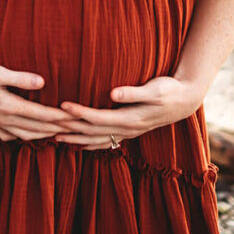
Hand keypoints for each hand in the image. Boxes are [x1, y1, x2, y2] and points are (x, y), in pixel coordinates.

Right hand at [0, 57, 75, 142]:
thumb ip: (18, 78)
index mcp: (7, 105)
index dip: (60, 117)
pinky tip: (28, 136)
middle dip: (58, 129)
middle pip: (36, 128)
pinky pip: (10, 136)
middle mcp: (3, 117)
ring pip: (25, 134)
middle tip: (77, 129)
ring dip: (43, 136)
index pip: (40, 115)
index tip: (78, 118)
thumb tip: (42, 83)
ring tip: (59, 134)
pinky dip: (23, 137)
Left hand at [55, 76, 205, 149]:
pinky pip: (106, 141)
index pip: (98, 118)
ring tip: (55, 137)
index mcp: (130, 118)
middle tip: (47, 125)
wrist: (186, 100)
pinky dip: (90, 143)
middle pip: (92, 132)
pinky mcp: (129, 131)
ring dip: (76, 139)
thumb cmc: (169, 90)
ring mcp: (128, 133)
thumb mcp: (154, 89)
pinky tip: (79, 144)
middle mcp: (127, 129)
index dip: (79, 113)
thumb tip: (113, 93)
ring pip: (97, 139)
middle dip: (71, 129)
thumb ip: (133, 92)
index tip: (61, 106)